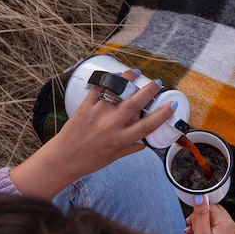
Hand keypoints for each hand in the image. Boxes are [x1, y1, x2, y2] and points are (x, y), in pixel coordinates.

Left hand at [10, 69, 173, 198]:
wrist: (63, 159)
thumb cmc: (88, 161)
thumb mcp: (114, 157)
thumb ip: (130, 148)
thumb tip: (143, 142)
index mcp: (121, 140)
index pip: (148, 125)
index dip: (162, 114)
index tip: (171, 105)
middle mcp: (111, 125)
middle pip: (135, 103)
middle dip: (149, 90)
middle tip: (158, 83)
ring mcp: (98, 113)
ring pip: (117, 90)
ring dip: (128, 78)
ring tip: (136, 73)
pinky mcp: (85, 106)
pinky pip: (99, 88)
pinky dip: (108, 80)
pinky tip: (115, 76)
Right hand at [186, 195, 234, 233]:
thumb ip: (201, 215)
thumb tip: (200, 196)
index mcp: (226, 224)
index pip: (210, 206)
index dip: (198, 212)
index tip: (189, 222)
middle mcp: (231, 228)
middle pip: (213, 213)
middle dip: (199, 219)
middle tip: (189, 229)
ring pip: (214, 223)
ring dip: (201, 227)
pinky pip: (216, 232)